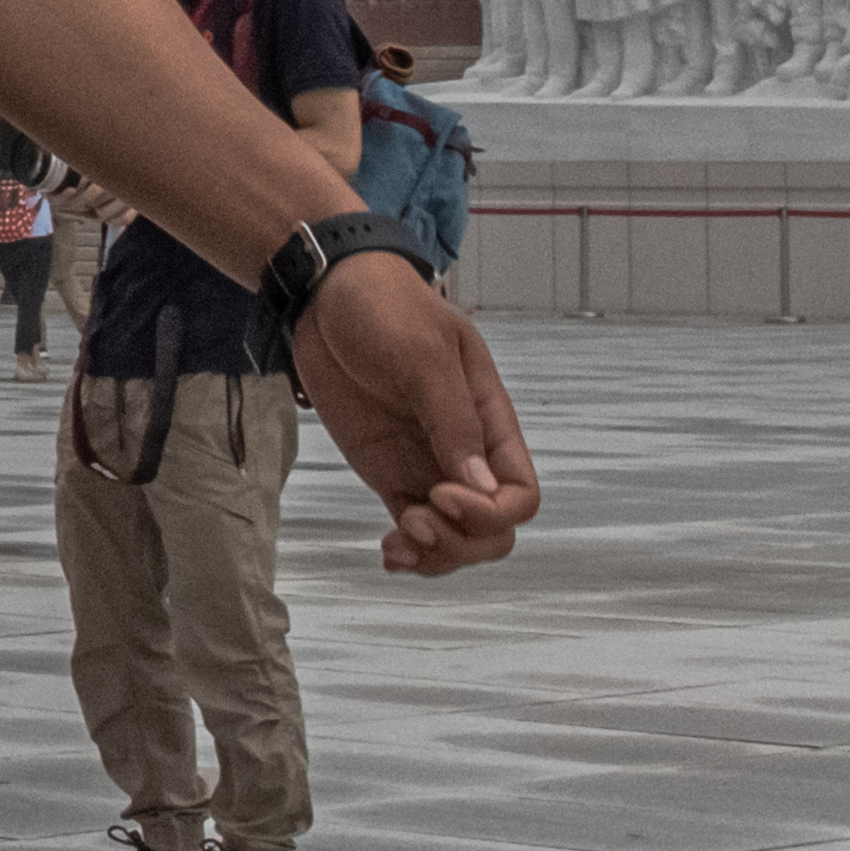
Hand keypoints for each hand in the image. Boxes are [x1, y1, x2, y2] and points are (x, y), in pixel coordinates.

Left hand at [291, 257, 541, 572]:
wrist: (327, 296)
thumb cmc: (385, 309)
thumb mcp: (423, 355)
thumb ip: (452, 419)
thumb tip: (480, 486)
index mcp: (491, 419)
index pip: (521, 494)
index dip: (490, 512)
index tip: (442, 493)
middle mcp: (467, 451)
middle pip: (494, 529)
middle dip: (463, 543)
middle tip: (415, 521)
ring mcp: (427, 465)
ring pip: (456, 538)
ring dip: (435, 555)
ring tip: (397, 541)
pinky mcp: (391, 472)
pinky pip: (415, 529)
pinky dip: (409, 551)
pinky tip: (388, 552)